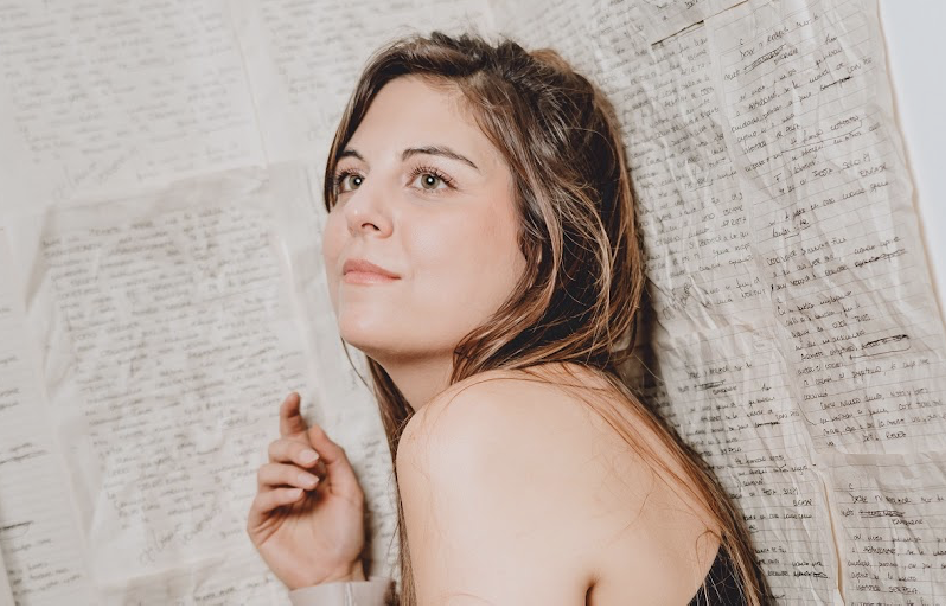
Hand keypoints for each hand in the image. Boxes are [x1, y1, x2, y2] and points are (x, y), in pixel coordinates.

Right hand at [247, 392, 366, 588]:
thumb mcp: (349, 489)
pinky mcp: (260, 521)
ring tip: (310, 486)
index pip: (295, 437)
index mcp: (310, 470)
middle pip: (277, 448)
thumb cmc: (344, 532)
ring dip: (289, 472)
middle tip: (313, 461)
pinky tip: (297, 498)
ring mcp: (272, 500)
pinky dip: (279, 493)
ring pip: (266, 469)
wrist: (336, 570)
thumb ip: (335, 457)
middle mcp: (288, 481)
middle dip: (294, 449)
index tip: (294, 396)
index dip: (290, 415)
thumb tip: (316, 428)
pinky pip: (261, 497)